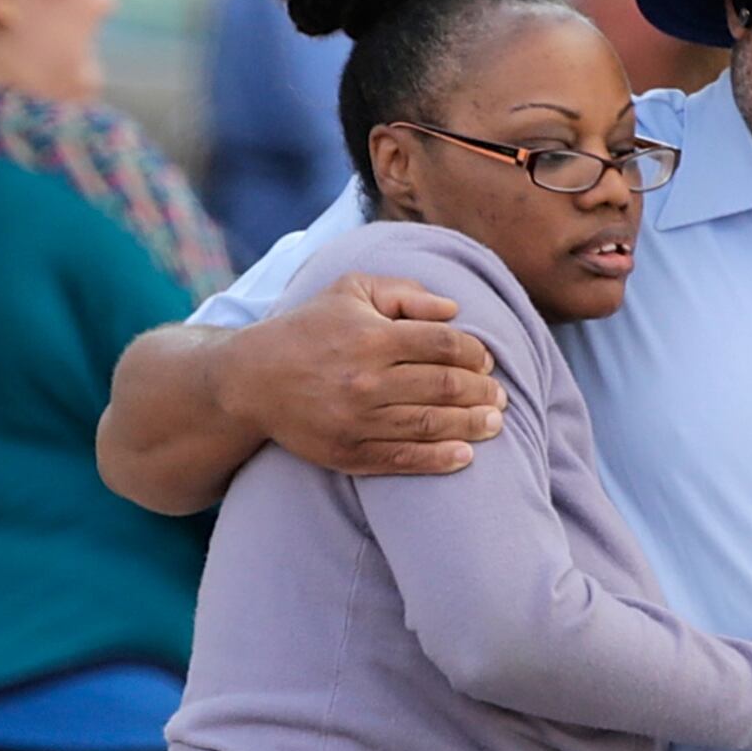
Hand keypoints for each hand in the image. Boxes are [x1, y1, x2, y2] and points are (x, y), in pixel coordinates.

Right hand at [226, 273, 506, 475]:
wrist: (252, 380)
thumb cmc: (308, 329)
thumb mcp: (350, 291)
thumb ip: (404, 293)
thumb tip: (454, 310)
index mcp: (371, 337)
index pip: (443, 345)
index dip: (475, 353)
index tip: (486, 360)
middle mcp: (367, 380)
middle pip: (444, 386)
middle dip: (481, 391)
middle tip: (499, 395)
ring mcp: (358, 421)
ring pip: (430, 425)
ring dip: (471, 425)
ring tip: (494, 423)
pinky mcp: (348, 453)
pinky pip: (404, 459)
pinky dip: (439, 459)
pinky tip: (465, 455)